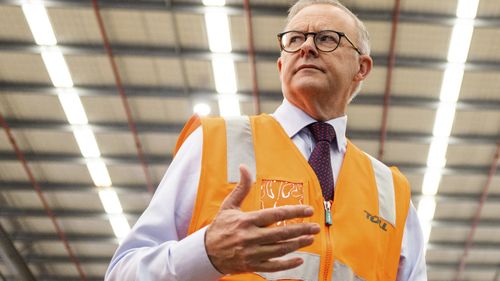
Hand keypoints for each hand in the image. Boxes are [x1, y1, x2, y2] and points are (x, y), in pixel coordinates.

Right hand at [205, 165, 319, 273]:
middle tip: (315, 227)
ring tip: (310, 239)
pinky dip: (287, 264)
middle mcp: (250, 237)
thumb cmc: (220, 226)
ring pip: (280, 249)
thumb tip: (244, 167)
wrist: (206, 252)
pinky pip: (273, 266)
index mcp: (246, 220)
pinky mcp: (252, 266)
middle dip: (301, 229)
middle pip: (281, 233)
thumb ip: (241, 187)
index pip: (275, 214)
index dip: (294, 212)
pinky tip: (299, 259)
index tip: (308, 210)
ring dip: (297, 244)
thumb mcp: (229, 205)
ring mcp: (251, 253)